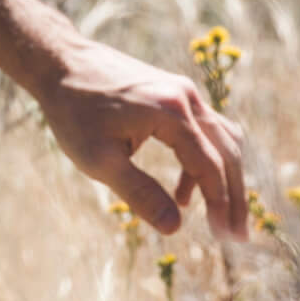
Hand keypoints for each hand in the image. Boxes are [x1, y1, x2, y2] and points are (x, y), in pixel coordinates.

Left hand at [36, 35, 247, 239]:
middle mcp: (186, 98)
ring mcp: (183, 92)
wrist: (60, 62)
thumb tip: (175, 227)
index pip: (210, 165)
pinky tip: (184, 194)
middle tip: (239, 236)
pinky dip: (203, 162)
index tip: (225, 238)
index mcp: (172, 113)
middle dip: (235, 197)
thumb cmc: (74, 112)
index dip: (220, 204)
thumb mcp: (99, 160)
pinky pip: (203, 130)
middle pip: (226, 152)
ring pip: (221, 139)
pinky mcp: (174, 93)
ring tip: (219, 219)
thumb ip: (139, 193)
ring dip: (224, 179)